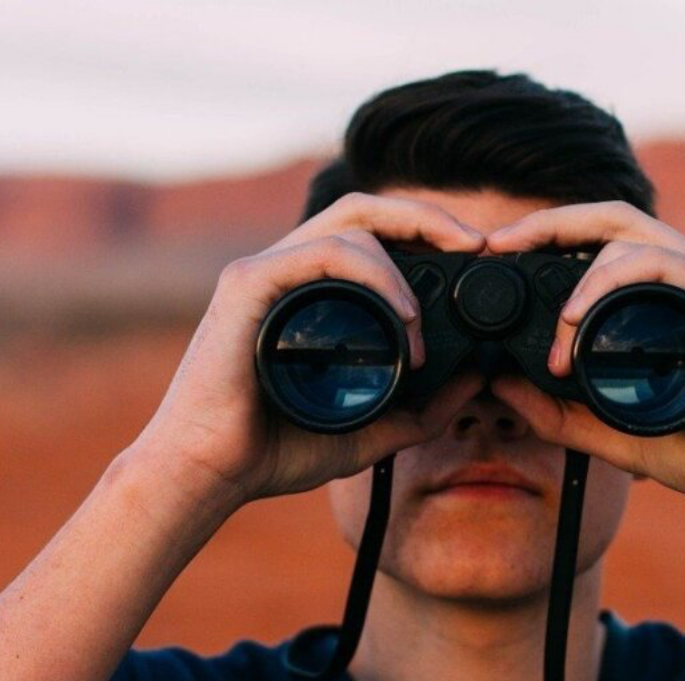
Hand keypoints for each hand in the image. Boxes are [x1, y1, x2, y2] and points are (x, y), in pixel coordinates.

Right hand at [132, 192, 487, 504]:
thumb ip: (421, 411)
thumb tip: (476, 380)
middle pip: (363, 209)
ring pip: (349, 225)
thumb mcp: (368, 431)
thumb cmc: (272, 451)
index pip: (372, 233)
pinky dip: (373, 274)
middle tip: (476, 243)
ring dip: (402, 266)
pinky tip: (401, 315)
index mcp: (309, 291)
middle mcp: (286, 269)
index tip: (474, 256)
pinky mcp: (247, 284)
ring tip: (421, 323)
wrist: (208, 475)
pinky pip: (321, 252)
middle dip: (426, 216)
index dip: (424, 231)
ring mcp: (264, 270)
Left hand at [487, 201, 684, 523]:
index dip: (547, 237)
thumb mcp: (614, 434)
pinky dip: (609, 281)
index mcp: (667, 294)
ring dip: (576, 272)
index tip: (496, 256)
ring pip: (628, 235)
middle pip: (609, 217)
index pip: (600, 241)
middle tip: (497, 245)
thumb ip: (559, 413)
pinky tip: (578, 318)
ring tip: (553, 328)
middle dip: (547, 222)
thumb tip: (499, 387)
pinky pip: (660, 263)